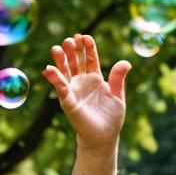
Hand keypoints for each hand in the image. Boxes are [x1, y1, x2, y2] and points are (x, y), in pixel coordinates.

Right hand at [42, 34, 130, 149]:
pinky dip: (55, 78)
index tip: (86, 37)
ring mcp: (74, 90)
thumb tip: (126, 62)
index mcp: (95, 78)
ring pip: (65, 71)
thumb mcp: (118, 96)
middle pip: (75, 61)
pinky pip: (61, 88)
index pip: (90, 58)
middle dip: (72, 49)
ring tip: (57, 48)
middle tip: (70, 39)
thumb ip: (118, 78)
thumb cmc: (111, 118)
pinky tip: (49, 69)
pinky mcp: (68, 101)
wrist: (104, 137)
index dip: (88, 47)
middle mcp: (82, 82)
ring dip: (60, 59)